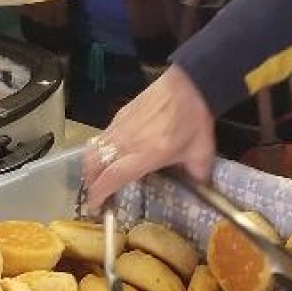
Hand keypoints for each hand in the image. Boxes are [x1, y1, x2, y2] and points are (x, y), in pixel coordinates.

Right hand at [84, 66, 216, 204]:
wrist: (190, 84)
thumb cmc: (195, 120)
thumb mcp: (201, 153)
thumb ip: (197, 174)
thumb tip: (199, 186)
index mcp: (144, 155)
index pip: (111, 177)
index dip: (98, 194)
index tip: (95, 206)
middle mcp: (126, 142)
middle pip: (93, 165)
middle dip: (90, 182)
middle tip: (96, 193)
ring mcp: (120, 126)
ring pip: (93, 149)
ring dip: (91, 166)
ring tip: (100, 175)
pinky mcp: (121, 114)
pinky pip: (102, 136)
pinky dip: (99, 149)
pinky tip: (112, 153)